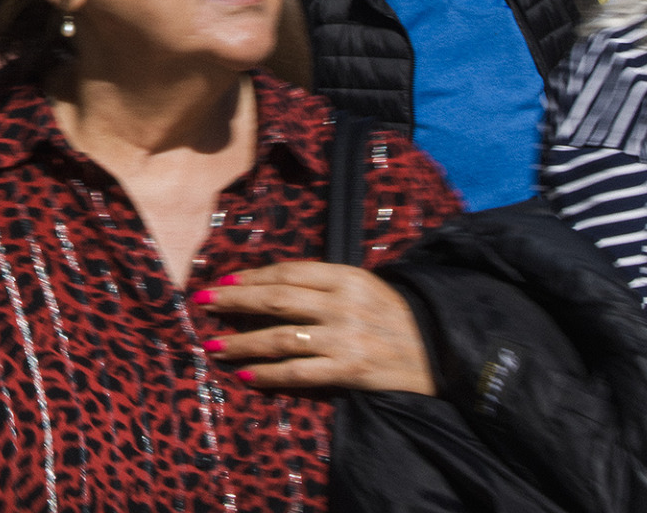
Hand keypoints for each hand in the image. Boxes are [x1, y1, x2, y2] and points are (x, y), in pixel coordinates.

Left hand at [198, 261, 434, 395]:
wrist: (444, 353)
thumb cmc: (397, 317)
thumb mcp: (365, 287)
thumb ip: (324, 284)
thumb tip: (269, 286)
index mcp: (347, 277)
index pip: (288, 272)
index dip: (251, 277)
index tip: (222, 283)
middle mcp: (343, 304)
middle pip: (277, 299)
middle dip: (234, 302)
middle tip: (202, 303)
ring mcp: (346, 338)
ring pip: (280, 337)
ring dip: (242, 343)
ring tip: (215, 347)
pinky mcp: (351, 370)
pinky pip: (298, 372)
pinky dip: (268, 374)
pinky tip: (246, 376)